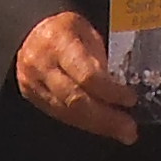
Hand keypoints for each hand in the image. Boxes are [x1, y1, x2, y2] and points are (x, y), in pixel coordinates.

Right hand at [15, 10, 140, 144]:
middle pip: (75, 99)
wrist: (31, 32)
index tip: (130, 100)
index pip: (86, 74)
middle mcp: (41, 64)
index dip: (110, 91)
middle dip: (106, 118)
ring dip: (98, 126)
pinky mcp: (32, 97)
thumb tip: (121, 88)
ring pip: (68, 112)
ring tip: (122, 132)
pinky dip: (84, 123)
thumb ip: (101, 58)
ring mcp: (33, 83)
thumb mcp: (87, 31)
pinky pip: (61, 115)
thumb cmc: (67, 29)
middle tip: (129, 129)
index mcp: (59, 40)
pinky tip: (102, 127)